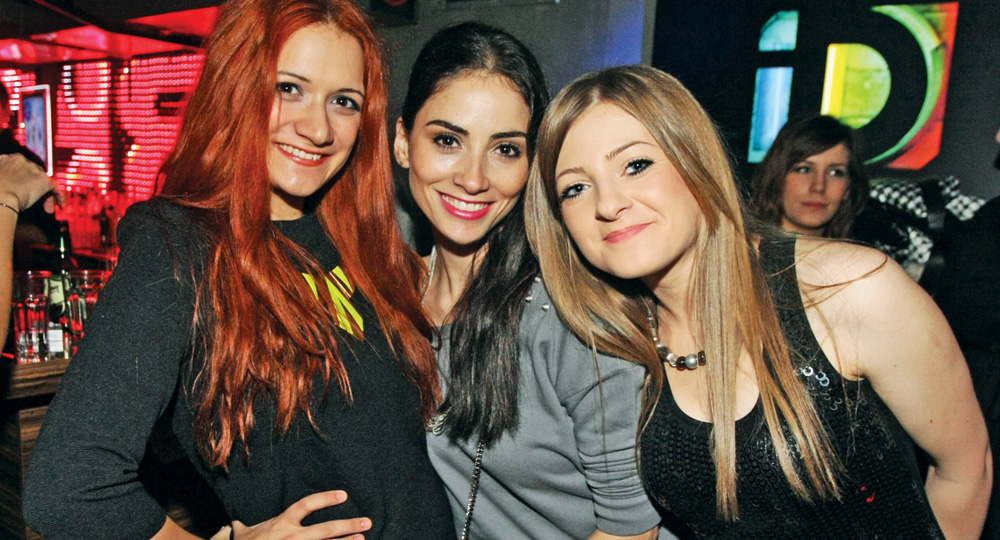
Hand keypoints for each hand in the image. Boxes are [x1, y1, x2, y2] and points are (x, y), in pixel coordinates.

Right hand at [0, 153, 57, 212]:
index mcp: (8, 160)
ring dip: (45, 194)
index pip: (21, 167)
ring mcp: (33, 169)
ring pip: (43, 181)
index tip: (21, 189)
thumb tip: (8, 185)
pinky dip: (59, 196)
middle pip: (33, 173)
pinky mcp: (43, 180)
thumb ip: (5, 178)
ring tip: (47, 208)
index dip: (24, 179)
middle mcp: (21, 161)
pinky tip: (60, 204)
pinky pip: (55, 188)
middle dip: (34, 186)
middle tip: (32, 199)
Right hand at [218, 491, 371, 539]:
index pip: (306, 505)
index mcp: (280, 524)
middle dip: (348, 526)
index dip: (325, 499)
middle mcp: (290, 537)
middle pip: (325, 530)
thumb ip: (244, 527)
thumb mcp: (243, 534)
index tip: (343, 495)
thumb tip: (237, 524)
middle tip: (366, 523)